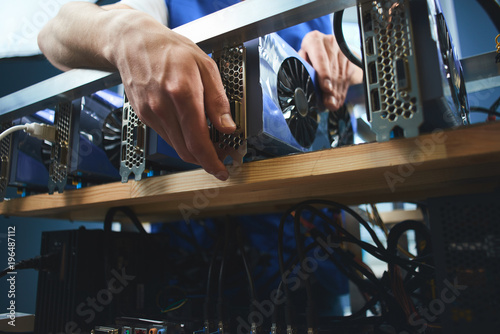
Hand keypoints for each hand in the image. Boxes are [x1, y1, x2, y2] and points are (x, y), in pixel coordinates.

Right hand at [112, 18, 235, 180]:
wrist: (133, 42)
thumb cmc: (170, 50)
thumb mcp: (205, 66)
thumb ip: (218, 100)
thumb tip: (228, 126)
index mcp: (183, 94)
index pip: (199, 141)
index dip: (212, 162)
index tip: (222, 171)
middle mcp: (164, 108)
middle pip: (187, 150)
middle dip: (206, 160)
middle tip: (221, 158)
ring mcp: (151, 114)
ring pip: (176, 146)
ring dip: (194, 151)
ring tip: (208, 143)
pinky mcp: (144, 116)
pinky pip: (167, 136)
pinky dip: (181, 140)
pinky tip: (190, 130)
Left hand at [298, 31, 362, 110]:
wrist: (323, 51)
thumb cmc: (307, 58)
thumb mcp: (301, 62)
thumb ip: (302, 70)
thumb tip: (305, 86)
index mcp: (313, 40)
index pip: (320, 57)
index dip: (324, 74)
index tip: (326, 88)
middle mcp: (329, 42)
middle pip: (332, 69)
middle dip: (331, 89)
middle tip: (328, 103)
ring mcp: (342, 50)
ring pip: (341, 75)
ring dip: (337, 93)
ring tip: (332, 104)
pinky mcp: (350, 59)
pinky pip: (347, 78)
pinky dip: (342, 91)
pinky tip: (337, 100)